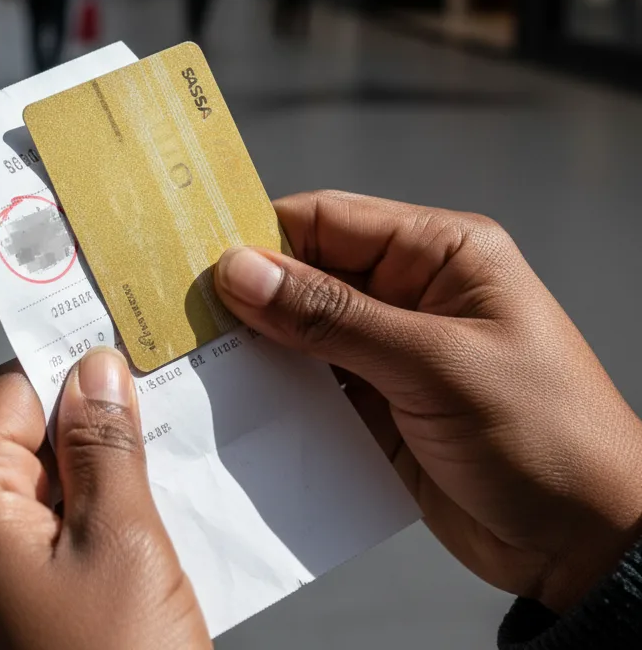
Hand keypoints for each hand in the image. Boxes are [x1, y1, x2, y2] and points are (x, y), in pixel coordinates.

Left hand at [0, 353, 209, 649]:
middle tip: (164, 411)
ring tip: (168, 471)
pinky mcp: (2, 621)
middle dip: (95, 426)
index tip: (127, 345)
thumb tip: (95, 369)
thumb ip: (104, 443)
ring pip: (44, 493)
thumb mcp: (121, 541)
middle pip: (25, 440)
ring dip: (104, 479)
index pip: (11, 391)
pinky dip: (94, 526)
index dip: (72, 363)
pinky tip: (148, 527)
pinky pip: (46, 544)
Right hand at [215, 191, 641, 614]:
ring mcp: (390, 348)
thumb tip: (241, 270)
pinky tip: (234, 398)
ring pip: (300, 329)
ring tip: (192, 356)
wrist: (588, 546)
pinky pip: (310, 381)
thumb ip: (332, 318)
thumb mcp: (434, 365)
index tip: (193, 256)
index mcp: (440, 253)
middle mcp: (409, 290)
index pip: (328, 220)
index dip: (260, 234)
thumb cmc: (543, 436)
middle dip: (248, 293)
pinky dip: (274, 388)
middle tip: (178, 312)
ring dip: (256, 345)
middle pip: (306, 273)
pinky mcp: (376, 401)